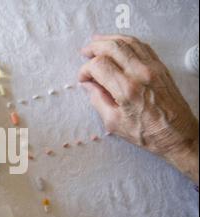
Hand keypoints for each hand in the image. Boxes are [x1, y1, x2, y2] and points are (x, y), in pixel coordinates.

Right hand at [79, 34, 198, 183]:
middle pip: (112, 47)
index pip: (99, 66)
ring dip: (109, 40)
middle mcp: (140, 73)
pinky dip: (127, 42)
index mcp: (126, 90)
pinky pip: (142, 46)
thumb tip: (88, 85)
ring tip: (97, 43)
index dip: (86, 69)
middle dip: (95, 47)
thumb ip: (98, 100)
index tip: (83, 78)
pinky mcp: (160, 66)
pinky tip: (118, 45)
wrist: (176, 134)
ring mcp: (152, 67)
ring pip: (127, 42)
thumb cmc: (145, 132)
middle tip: (85, 53)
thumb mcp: (113, 122)